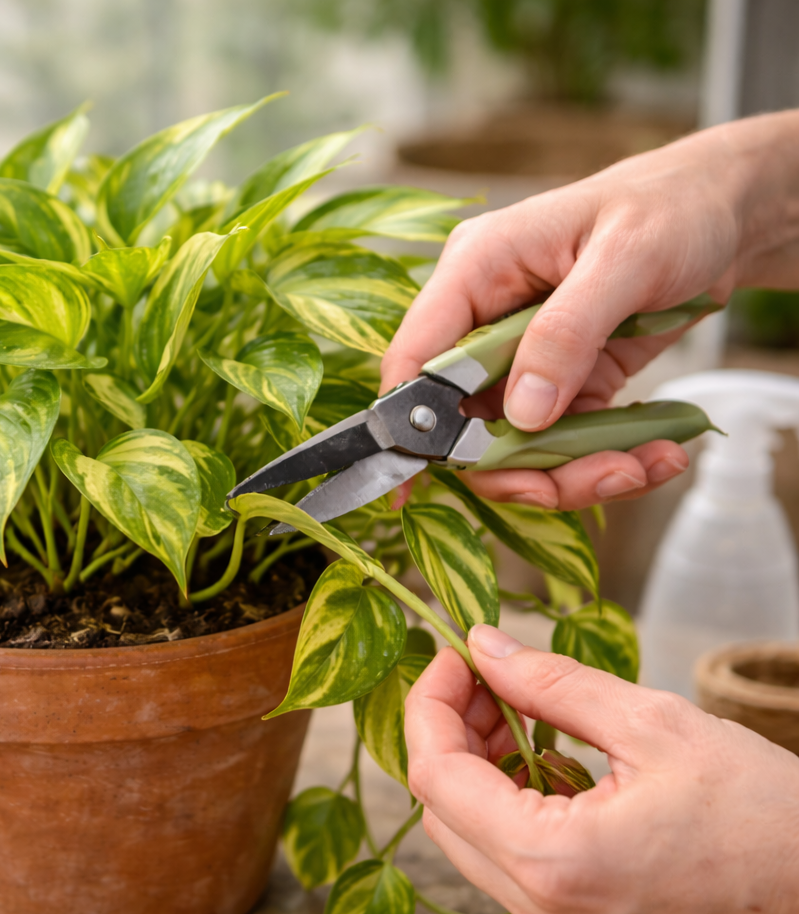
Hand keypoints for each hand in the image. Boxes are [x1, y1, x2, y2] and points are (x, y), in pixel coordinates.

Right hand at [382, 110, 798, 509]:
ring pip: (514, 447)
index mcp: (475, 271)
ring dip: (575, 474)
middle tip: (600, 478)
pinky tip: (657, 453)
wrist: (723, 215)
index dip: (405, 424)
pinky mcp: (560, 385)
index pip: (416, 357)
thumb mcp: (626, 257)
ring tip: (646, 465)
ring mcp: (522, 359)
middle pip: (464, 423)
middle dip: (523, 467)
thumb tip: (523, 413)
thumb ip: (567, 332)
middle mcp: (486, 320)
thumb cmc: (671, 208)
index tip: (407, 489)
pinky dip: (604, 463)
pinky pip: (560, 444)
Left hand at [404, 625, 798, 913]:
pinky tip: (541, 753)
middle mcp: (543, 912)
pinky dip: (508, 800)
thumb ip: (551, 682)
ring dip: (476, 764)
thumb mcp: (651, 723)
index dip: (431, 704)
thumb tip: (484, 645)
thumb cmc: (763, 812)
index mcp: (554, 864)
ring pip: (469, 836)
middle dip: (449, 730)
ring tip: (513, 706)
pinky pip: (510, 859)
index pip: (435, 777)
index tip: (453, 655)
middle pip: (442, 810)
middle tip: (484, 674)